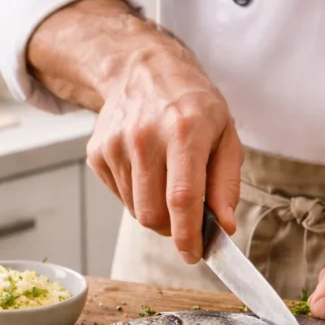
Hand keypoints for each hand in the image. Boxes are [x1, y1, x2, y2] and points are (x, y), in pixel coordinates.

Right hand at [87, 39, 242, 263]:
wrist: (143, 69)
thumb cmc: (193, 104)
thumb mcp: (226, 136)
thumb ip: (227, 184)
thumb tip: (224, 226)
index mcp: (184, 132)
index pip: (182, 198)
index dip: (188, 235)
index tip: (194, 255)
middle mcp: (145, 138)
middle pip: (153, 213)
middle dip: (172, 229)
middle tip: (187, 219)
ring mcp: (116, 145)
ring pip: (135, 210)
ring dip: (156, 210)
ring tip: (168, 181)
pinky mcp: (97, 152)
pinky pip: (120, 197)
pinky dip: (137, 196)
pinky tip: (148, 170)